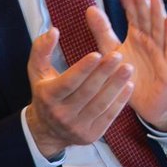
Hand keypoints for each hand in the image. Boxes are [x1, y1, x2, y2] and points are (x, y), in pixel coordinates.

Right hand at [26, 27, 133, 158]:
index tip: (97, 53)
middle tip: (119, 55)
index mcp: (48, 96)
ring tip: (128, 68)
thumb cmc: (45, 93)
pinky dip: (120, 100)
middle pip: (87, 92)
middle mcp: (61, 114)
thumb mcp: (37, 72)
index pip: (68, 82)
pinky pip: (109, 116)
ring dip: (116, 85)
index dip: (83, 69)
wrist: (47, 130)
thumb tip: (53, 30)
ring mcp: (77, 127)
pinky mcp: (91, 135)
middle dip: (104, 73)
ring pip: (100, 104)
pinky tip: (129, 85)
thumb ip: (42, 49)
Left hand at [86, 0, 166, 131]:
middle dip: (143, 2)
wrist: (147, 105)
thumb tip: (90, 8)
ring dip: (158, 12)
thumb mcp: (112, 52)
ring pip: (160, 28)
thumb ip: (102, 31)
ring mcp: (162, 51)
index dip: (129, 2)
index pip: (133, 15)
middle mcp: (150, 40)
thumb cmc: (131, 76)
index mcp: (136, 36)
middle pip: (147, 18)